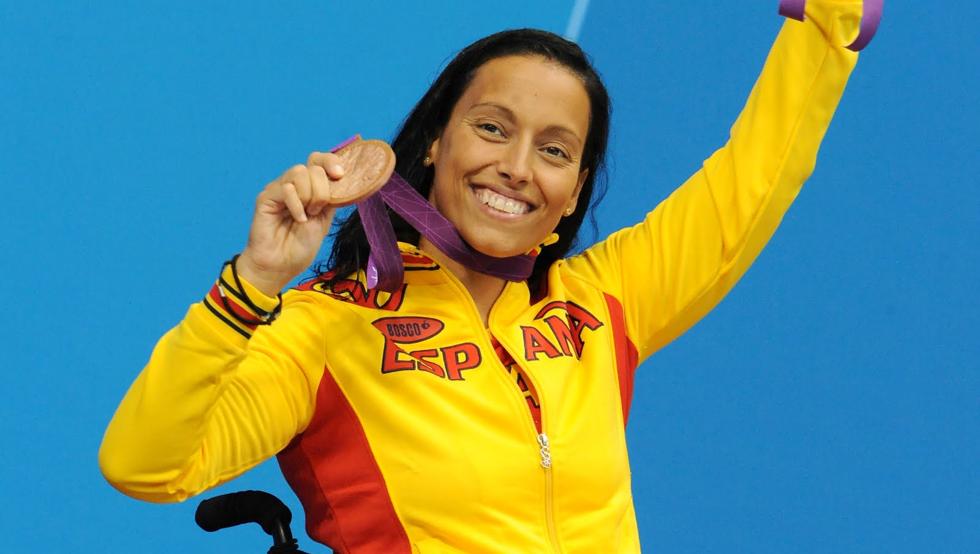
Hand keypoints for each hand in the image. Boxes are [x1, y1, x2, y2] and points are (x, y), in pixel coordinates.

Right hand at [237, 151, 345, 295]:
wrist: (281, 266)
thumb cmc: (301, 246)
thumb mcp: (324, 219)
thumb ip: (331, 197)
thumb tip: (343, 178)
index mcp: (310, 187)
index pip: (319, 160)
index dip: (330, 162)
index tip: (340, 175)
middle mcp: (294, 185)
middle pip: (312, 167)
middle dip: (322, 189)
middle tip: (317, 211)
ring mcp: (279, 189)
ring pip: (299, 172)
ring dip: (309, 195)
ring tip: (307, 216)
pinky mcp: (266, 197)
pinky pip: (285, 188)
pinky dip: (296, 204)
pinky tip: (298, 219)